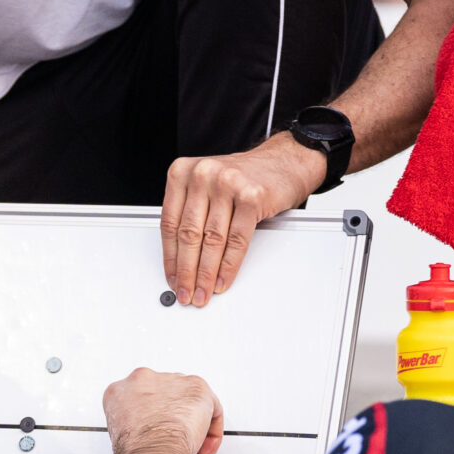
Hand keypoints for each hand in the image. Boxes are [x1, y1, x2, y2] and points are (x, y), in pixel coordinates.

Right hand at [103, 369, 223, 453]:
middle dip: (171, 415)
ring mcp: (170, 381)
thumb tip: (141, 435)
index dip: (150, 417)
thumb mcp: (119, 436)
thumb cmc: (136, 451)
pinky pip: (211, 407)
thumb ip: (131, 425)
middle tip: (175, 437)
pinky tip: (204, 448)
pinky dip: (212, 430)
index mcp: (120, 391)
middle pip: (164, 394)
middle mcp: (143, 379)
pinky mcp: (196, 387)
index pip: (138, 398)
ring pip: (188, 400)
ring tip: (192, 446)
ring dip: (192, 422)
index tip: (155, 431)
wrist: (152, 453)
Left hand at [160, 135, 326, 307]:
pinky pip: (236, 241)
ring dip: (206, 273)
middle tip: (186, 291)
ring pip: (211, 240)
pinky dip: (229, 266)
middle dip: (186, 271)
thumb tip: (179, 258)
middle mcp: (202, 174)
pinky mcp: (251, 196)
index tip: (172, 277)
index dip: (170, 257)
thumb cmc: (244, 177)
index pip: (169, 223)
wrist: (284, 162)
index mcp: (183, 172)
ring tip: (203, 291)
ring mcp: (227, 183)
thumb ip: (191, 212)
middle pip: (189, 234)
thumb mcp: (207, 187)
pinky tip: (223, 279)